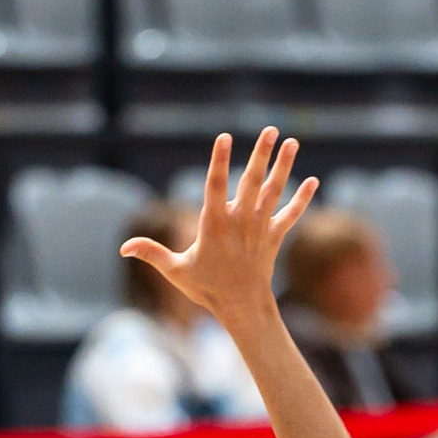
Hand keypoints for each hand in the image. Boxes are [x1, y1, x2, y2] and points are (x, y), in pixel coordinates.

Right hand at [122, 128, 314, 328]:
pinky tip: (314, 180)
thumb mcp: (176, 271)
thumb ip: (152, 253)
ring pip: (274, 192)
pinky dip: (302, 199)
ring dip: (284, 166)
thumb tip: (123, 247)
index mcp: (214, 225)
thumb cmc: (207, 289)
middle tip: (269, 129)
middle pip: (251, 182)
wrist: (242, 308)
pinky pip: (291, 215)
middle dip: (260, 154)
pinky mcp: (274, 238)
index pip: (215, 186)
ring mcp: (260, 229)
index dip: (219, 160)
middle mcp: (240, 222)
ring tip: (292, 142)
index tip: (223, 137)